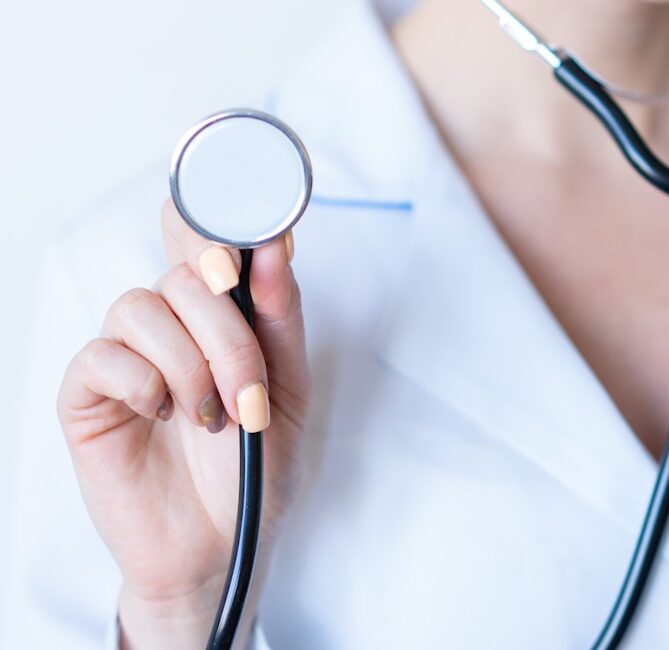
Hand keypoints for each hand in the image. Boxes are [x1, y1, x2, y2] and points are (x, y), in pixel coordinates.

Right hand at [57, 199, 309, 648]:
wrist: (224, 544)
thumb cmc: (255, 466)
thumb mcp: (288, 389)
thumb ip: (279, 318)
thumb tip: (274, 245)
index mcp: (219, 317)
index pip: (203, 238)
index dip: (217, 224)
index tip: (244, 251)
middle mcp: (172, 325)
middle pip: (184, 274)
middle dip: (227, 334)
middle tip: (249, 394)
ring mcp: (127, 356)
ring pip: (141, 306)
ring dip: (189, 365)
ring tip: (212, 418)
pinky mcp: (88, 395)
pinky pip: (102, 356)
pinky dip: (144, 384)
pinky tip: (163, 417)